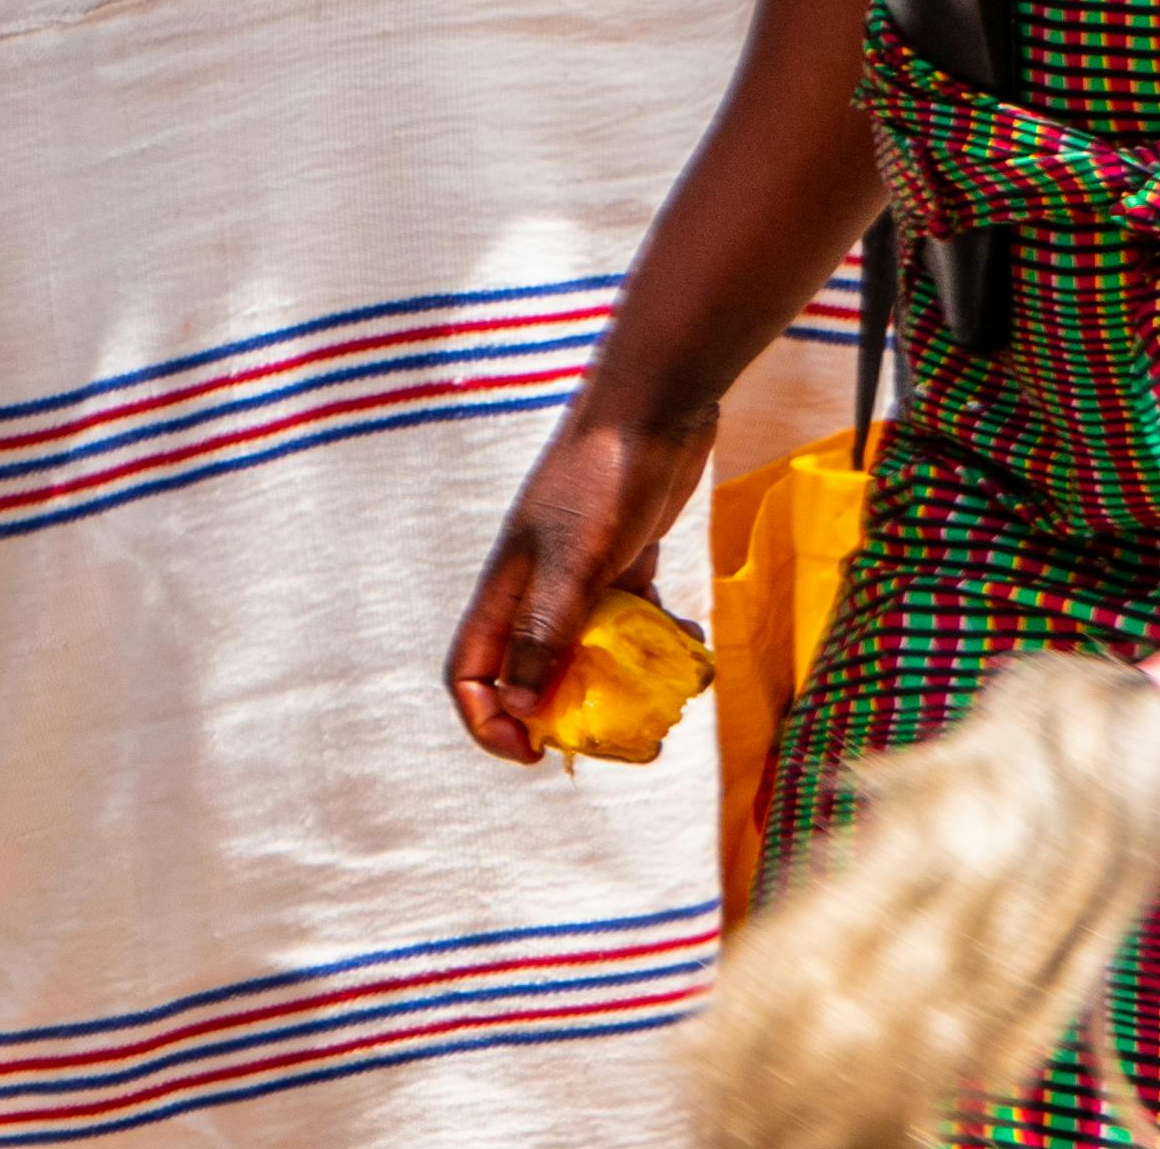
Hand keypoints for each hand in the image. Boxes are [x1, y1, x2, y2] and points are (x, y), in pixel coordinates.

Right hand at [447, 396, 720, 760]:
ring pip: (585, 651)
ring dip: (621, 682)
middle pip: (530, 672)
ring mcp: (579, 574)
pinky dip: (656, 642)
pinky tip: (688, 642)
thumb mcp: (576, 561)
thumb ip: (546, 631)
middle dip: (568, 712)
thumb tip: (521, 708)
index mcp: (505, 588)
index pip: (471, 672)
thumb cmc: (604, 478)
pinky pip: (630, 622)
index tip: (536, 753)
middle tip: (617, 736)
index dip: (489, 721)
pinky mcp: (621, 561)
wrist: (655, 407)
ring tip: (663, 694)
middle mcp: (534, 588)